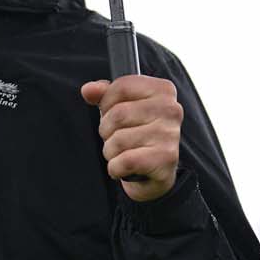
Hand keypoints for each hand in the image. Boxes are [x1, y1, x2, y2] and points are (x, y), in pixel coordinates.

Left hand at [80, 76, 180, 201]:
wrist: (155, 172)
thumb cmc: (138, 135)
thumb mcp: (122, 108)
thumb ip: (105, 95)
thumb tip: (89, 90)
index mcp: (163, 90)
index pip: (122, 87)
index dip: (107, 103)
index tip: (111, 113)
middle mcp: (171, 109)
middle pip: (118, 114)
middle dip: (107, 130)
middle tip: (117, 138)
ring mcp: (169, 134)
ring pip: (118, 140)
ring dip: (111, 151)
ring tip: (123, 153)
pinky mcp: (165, 159)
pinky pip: (124, 161)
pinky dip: (116, 168)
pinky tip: (124, 167)